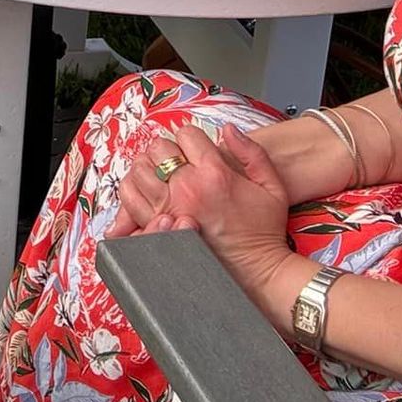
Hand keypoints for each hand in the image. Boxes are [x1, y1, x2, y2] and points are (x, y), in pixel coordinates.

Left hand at [110, 124, 296, 318]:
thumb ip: (251, 152)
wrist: (259, 271)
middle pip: (158, 148)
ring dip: (147, 168)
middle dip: (167, 151)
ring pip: (138, 171)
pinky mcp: (159, 230)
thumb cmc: (264, 231)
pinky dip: (134, 192)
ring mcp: (170, 209)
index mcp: (215, 174)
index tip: (195, 151)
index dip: (191, 139)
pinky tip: (148, 194)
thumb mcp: (272, 186)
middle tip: (177, 163)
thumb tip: (228, 129)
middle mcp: (188, 188)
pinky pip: (130, 200)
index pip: (186, 134)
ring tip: (160, 177)